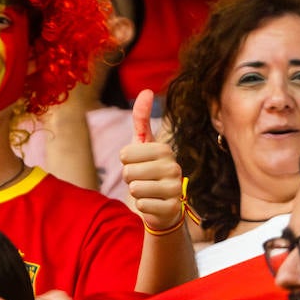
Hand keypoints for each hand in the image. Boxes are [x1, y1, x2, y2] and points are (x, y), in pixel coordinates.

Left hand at [120, 89, 183, 230]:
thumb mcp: (143, 144)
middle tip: (141, 180)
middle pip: (128, 172)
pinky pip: (142, 204)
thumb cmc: (148, 170)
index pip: (125, 154)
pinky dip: (142, 205)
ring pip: (135, 188)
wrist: (163, 204)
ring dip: (135, 192)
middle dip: (129, 178)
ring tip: (146, 191)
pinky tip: (152, 203)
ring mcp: (175, 188)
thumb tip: (147, 91)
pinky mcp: (172, 208)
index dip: (125, 162)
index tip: (137, 164)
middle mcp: (173, 167)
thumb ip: (141, 119)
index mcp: (164, 149)